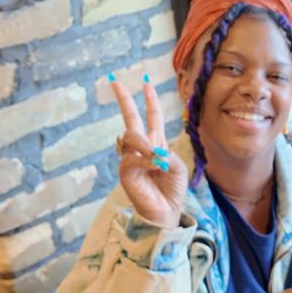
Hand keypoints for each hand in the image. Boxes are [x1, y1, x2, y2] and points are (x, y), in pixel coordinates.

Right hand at [111, 78, 188, 228]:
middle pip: (130, 119)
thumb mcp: (177, 166)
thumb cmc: (173, 190)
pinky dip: (146, 161)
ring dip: (147, 145)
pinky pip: (132, 158)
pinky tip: (155, 168)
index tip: (146, 83)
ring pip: (131, 137)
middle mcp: (141, 149)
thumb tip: (151, 148)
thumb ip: (166, 152)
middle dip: (123, 99)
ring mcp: (130, 159)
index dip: (150, 100)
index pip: (151, 117)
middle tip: (114, 81)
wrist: (167, 211)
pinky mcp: (125, 172)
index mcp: (156, 144)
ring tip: (159, 159)